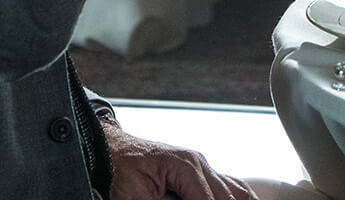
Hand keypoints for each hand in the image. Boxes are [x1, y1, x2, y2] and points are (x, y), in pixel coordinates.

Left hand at [103, 123, 257, 199]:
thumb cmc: (116, 170)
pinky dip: (238, 197)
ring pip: (235, 190)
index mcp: (186, 167)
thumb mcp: (137, 199)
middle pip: (228, 197)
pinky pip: (227, 184)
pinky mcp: (197, 171)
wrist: (106, 149)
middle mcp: (199, 163)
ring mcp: (200, 165)